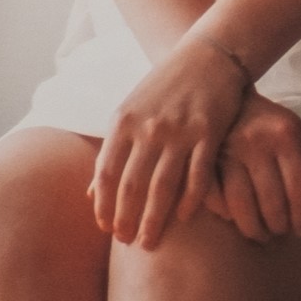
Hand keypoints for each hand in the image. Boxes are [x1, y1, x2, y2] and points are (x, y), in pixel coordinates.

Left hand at [92, 33, 249, 248]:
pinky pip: (197, 175)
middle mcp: (148, 128)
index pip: (106, 175)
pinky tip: (183, 218)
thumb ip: (113, 150)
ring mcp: (179, 131)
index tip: (106, 229)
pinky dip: (189, 200)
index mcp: (123, 123)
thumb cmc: (165, 87)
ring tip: (150, 242)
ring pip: (162, 186)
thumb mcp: (130, 111)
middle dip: (127, 220)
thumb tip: (91, 193)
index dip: (104, 207)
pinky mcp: (208, 133)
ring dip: (154, 219)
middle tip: (127, 243)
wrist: (207, 56)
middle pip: (131, 187)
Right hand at [210, 93, 300, 242]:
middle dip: (279, 226)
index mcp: (287, 134)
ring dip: (253, 228)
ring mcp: (228, 150)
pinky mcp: (205, 159)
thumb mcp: (300, 135)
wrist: (233, 101)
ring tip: (261, 236)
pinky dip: (224, 214)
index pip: (300, 187)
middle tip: (281, 235)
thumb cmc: (272, 125)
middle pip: (271, 200)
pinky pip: (214, 197)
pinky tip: (233, 220)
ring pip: (241, 204)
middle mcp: (257, 141)